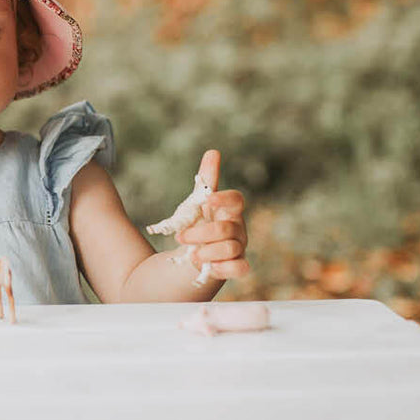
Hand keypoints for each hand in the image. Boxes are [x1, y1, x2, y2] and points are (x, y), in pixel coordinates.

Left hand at [176, 150, 248, 280]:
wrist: (193, 259)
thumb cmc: (197, 227)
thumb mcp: (196, 205)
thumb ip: (205, 181)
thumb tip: (213, 151)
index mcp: (228, 211)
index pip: (237, 200)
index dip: (225, 198)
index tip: (208, 200)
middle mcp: (237, 229)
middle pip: (227, 228)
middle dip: (201, 233)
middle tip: (180, 237)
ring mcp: (239, 248)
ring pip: (231, 248)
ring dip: (207, 251)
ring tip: (192, 255)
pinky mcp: (236, 266)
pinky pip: (239, 268)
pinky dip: (222, 268)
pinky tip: (206, 266)